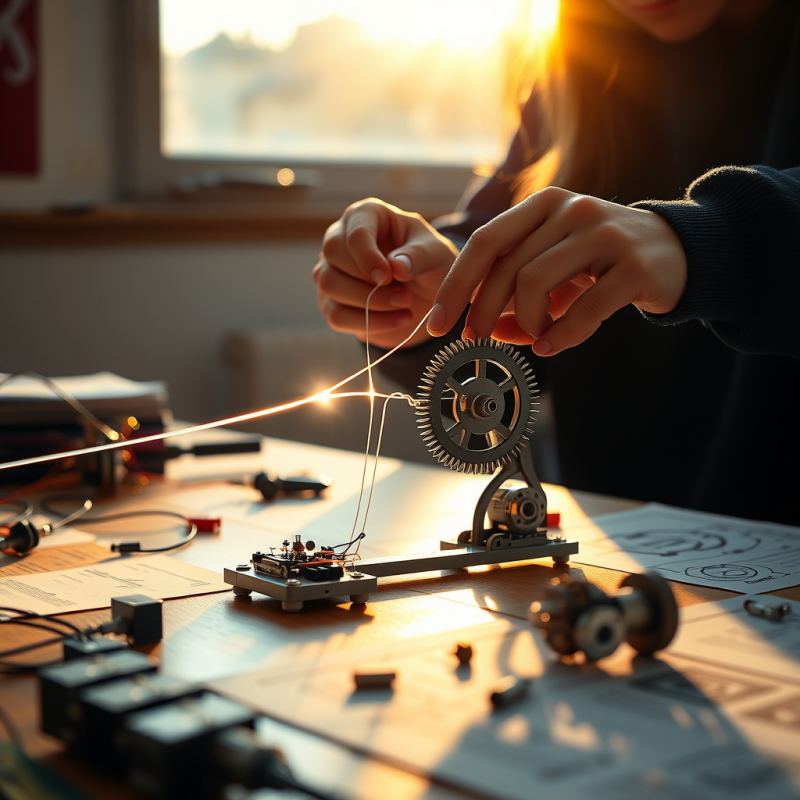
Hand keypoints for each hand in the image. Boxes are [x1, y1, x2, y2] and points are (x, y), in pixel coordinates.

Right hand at [313, 198, 458, 349]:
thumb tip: (396, 266)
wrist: (429, 294)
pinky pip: (336, 315)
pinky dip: (369, 323)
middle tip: (404, 296)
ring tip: (405, 305)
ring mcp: (332, 269)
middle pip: (332, 253)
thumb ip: (419, 255)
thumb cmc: (430, 263)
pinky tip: (398, 320)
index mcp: (367, 215)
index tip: (388, 277)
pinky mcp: (332, 301)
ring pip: (328, 283)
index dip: (367, 256)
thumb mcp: (437, 254)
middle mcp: (342, 238)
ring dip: (368, 303)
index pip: (353, 231)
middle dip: (367, 280)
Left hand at [427, 187, 687, 355]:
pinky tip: (550, 347)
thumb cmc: (601, 262)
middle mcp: (571, 210)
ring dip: (525, 323)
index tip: (437, 323)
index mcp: (543, 206)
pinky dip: (560, 336)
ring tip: (533, 339)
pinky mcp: (633, 266)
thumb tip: (485, 330)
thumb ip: (517, 291)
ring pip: (536, 283)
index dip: (456, 286)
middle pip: (506, 267)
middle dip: (482, 311)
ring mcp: (603, 234)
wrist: (676, 252)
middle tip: (475, 340)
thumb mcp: (555, 267)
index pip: (484, 243)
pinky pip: (583, 309)